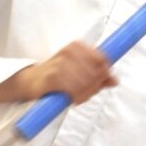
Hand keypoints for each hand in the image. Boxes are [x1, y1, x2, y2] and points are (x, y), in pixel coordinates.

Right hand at [0, 41, 116, 105]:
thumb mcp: (80, 73)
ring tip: (77, 96)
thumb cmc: (58, 76)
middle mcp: (70, 51)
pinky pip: (74, 89)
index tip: (98, 83)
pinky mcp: (53, 76)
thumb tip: (115, 81)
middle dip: (94, 86)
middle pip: (96, 71)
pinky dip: (77, 97)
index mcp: (78, 46)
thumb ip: (99, 76)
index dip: (104, 74)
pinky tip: (71, 99)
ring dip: (85, 93)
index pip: (102, 59)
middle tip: (85, 93)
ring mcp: (61, 63)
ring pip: (87, 81)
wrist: (30, 81)